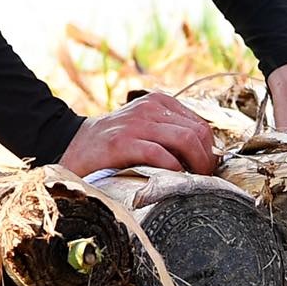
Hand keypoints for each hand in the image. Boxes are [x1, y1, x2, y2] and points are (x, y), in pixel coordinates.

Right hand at [56, 91, 218, 177]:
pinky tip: (171, 181)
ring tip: (193, 183)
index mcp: (159, 102)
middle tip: (204, 182)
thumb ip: (172, 134)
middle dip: (207, 161)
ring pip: (184, 139)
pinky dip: (173, 170)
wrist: (76, 147)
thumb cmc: (117, 144)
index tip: (208, 171)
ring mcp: (136, 123)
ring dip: (196, 166)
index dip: (210, 151)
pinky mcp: (122, 142)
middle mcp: (150, 108)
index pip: (201, 124)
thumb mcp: (146, 128)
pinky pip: (159, 154)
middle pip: (197, 132)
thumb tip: (208, 156)